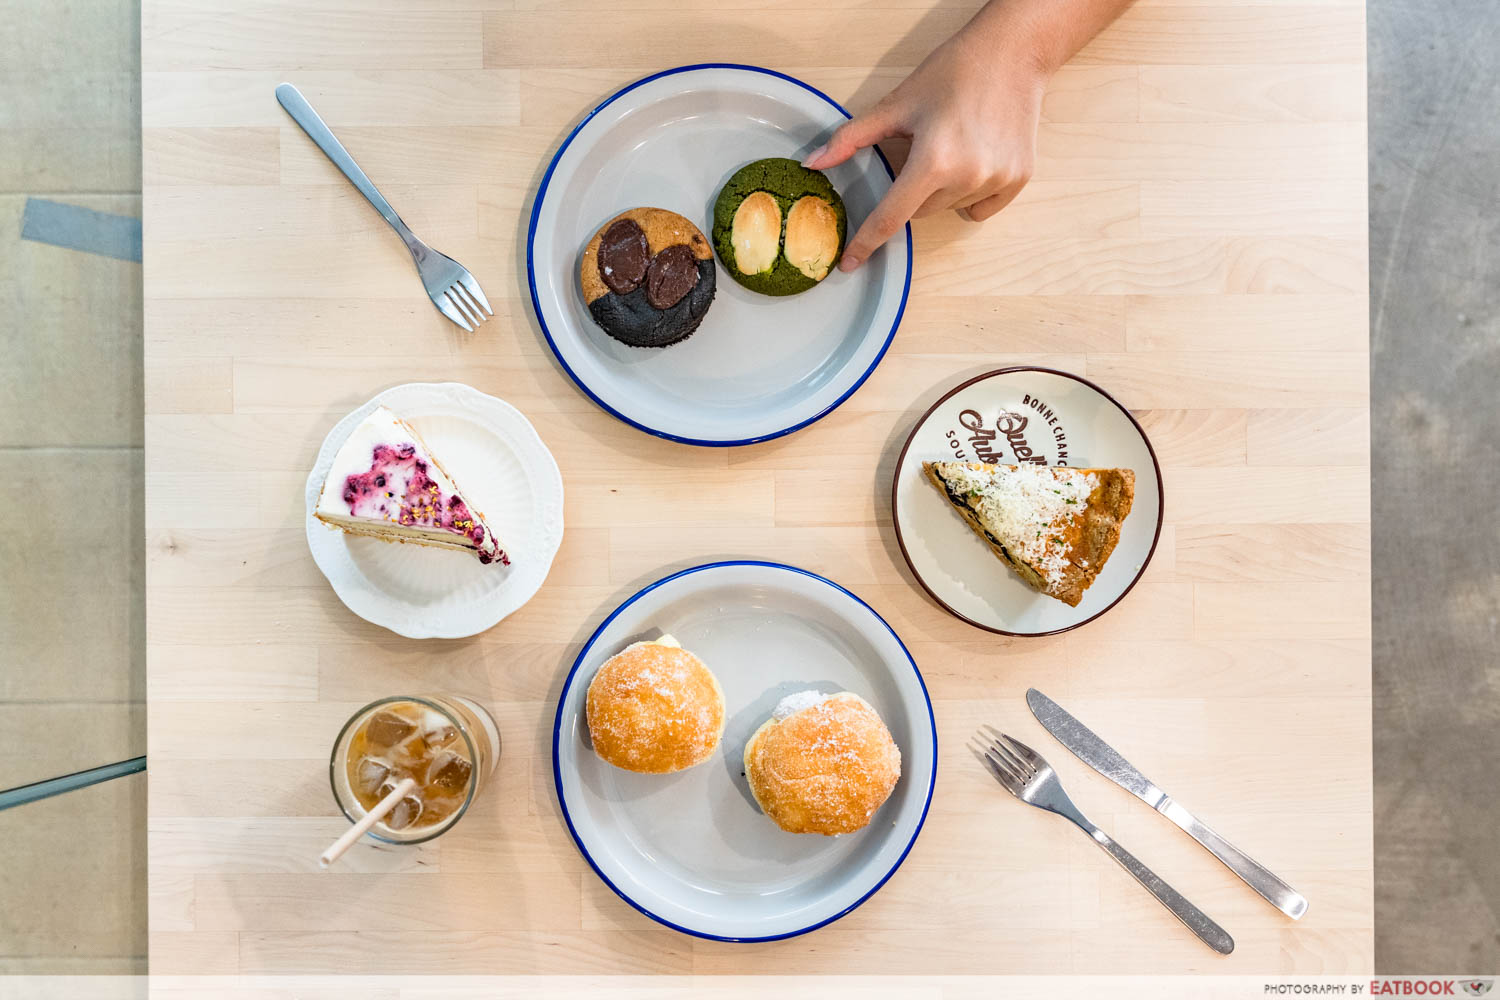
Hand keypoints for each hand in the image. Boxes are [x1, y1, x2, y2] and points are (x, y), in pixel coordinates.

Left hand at [803, 30, 1048, 271]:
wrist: (1012, 52)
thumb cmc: (953, 72)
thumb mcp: (897, 104)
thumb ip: (852, 139)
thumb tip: (814, 163)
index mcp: (934, 160)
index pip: (890, 217)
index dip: (865, 242)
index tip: (849, 264)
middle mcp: (968, 177)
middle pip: (920, 211)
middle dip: (912, 190)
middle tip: (924, 149)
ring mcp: (998, 180)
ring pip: (950, 208)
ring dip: (943, 190)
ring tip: (955, 144)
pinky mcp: (1019, 178)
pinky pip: (980, 208)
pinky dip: (971, 192)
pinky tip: (976, 156)